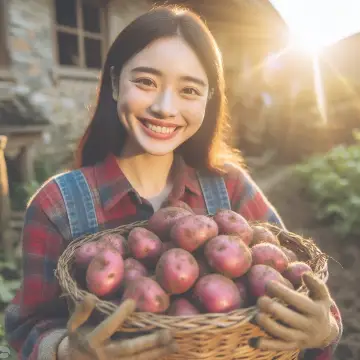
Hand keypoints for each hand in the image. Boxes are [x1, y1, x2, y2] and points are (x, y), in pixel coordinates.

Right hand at [57, 295, 176, 359]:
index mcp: (93, 341)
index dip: (119, 315)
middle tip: (168, 333)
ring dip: (157, 353)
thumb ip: (81, 312)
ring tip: (174, 344)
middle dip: (149, 342)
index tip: (131, 302)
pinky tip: (169, 354)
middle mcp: (105, 356)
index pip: (108, 327)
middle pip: (129, 349)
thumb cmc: (77, 340)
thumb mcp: (73, 326)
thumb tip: (91, 296)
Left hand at [250, 272, 338, 351]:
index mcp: (316, 311)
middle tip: (260, 299)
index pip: (297, 301)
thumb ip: (316, 284)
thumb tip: (305, 274)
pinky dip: (265, 345)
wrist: (326, 334)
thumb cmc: (318, 307)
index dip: (282, 292)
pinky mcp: (292, 347)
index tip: (268, 284)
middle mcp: (309, 326)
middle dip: (272, 308)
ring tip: (256, 315)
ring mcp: (301, 338)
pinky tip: (252, 341)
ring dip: (267, 325)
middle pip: (289, 318)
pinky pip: (278, 347)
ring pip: (283, 334)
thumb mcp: (322, 296)